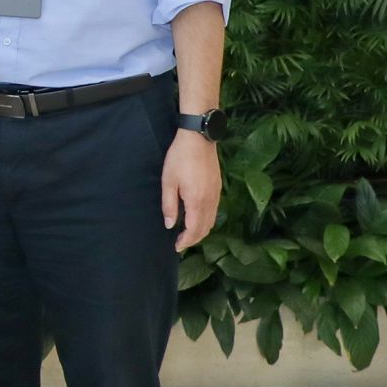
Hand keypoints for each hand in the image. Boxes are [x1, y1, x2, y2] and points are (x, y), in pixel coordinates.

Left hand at [161, 128, 219, 252]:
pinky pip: (215, 211)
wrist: (198, 138)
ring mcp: (216, 194)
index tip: (177, 247)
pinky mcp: (218, 187)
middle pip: (205, 228)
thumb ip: (169, 205)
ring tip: (188, 234)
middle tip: (181, 243)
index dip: (186, 241)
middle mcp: (210, 201)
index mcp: (197, 201)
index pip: (194, 229)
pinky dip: (207, 220)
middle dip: (194, 239)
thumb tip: (170, 225)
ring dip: (201, 231)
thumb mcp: (168, 182)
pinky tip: (197, 218)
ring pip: (212, 221)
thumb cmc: (179, 158)